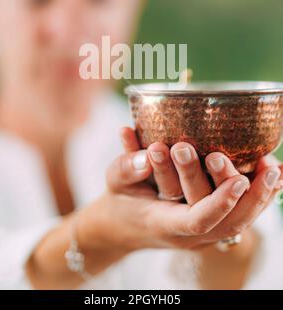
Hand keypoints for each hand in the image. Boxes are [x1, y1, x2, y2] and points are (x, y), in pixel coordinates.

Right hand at [106, 127, 282, 249]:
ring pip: (239, 222)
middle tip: (268, 166)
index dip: (220, 202)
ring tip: (275, 168)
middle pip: (229, 224)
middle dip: (252, 197)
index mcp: (164, 223)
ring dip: (260, 196)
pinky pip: (238, 215)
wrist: (122, 226)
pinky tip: (272, 177)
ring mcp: (202, 233)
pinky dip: (257, 198)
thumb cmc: (120, 201)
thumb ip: (126, 165)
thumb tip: (141, 147)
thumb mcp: (115, 181)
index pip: (198, 219)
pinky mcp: (209, 225)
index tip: (239, 179)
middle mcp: (188, 234)